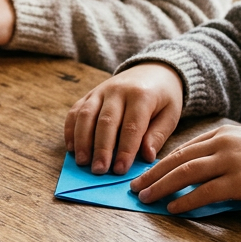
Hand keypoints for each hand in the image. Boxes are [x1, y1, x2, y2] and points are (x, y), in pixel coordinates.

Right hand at [65, 63, 183, 174]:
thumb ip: (157, 135)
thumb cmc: (162, 98)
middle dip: (101, 149)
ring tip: (82, 162)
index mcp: (141, 96)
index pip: (131, 127)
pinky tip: (71, 148)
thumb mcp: (170, 114)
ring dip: (82, 141)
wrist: (151, 70)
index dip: (125, 150)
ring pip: (86, 116)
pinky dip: (70, 130)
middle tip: (99, 170)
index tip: (120, 170)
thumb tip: (146, 157)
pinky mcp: (89, 94)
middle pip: (105, 122)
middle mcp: (118, 91)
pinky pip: (75, 111)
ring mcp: (100, 91)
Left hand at [130, 126, 240, 212]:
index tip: (145, 174)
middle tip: (134, 186)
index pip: (183, 148)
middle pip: (177, 158)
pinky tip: (172, 208)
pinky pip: (204, 191)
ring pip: (185, 173)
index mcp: (224, 133)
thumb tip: (195, 179)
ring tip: (146, 198)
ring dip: (161, 186)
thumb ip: (222, 157)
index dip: (161, 163)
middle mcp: (224, 143)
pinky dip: (185, 200)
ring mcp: (232, 160)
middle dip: (152, 174)